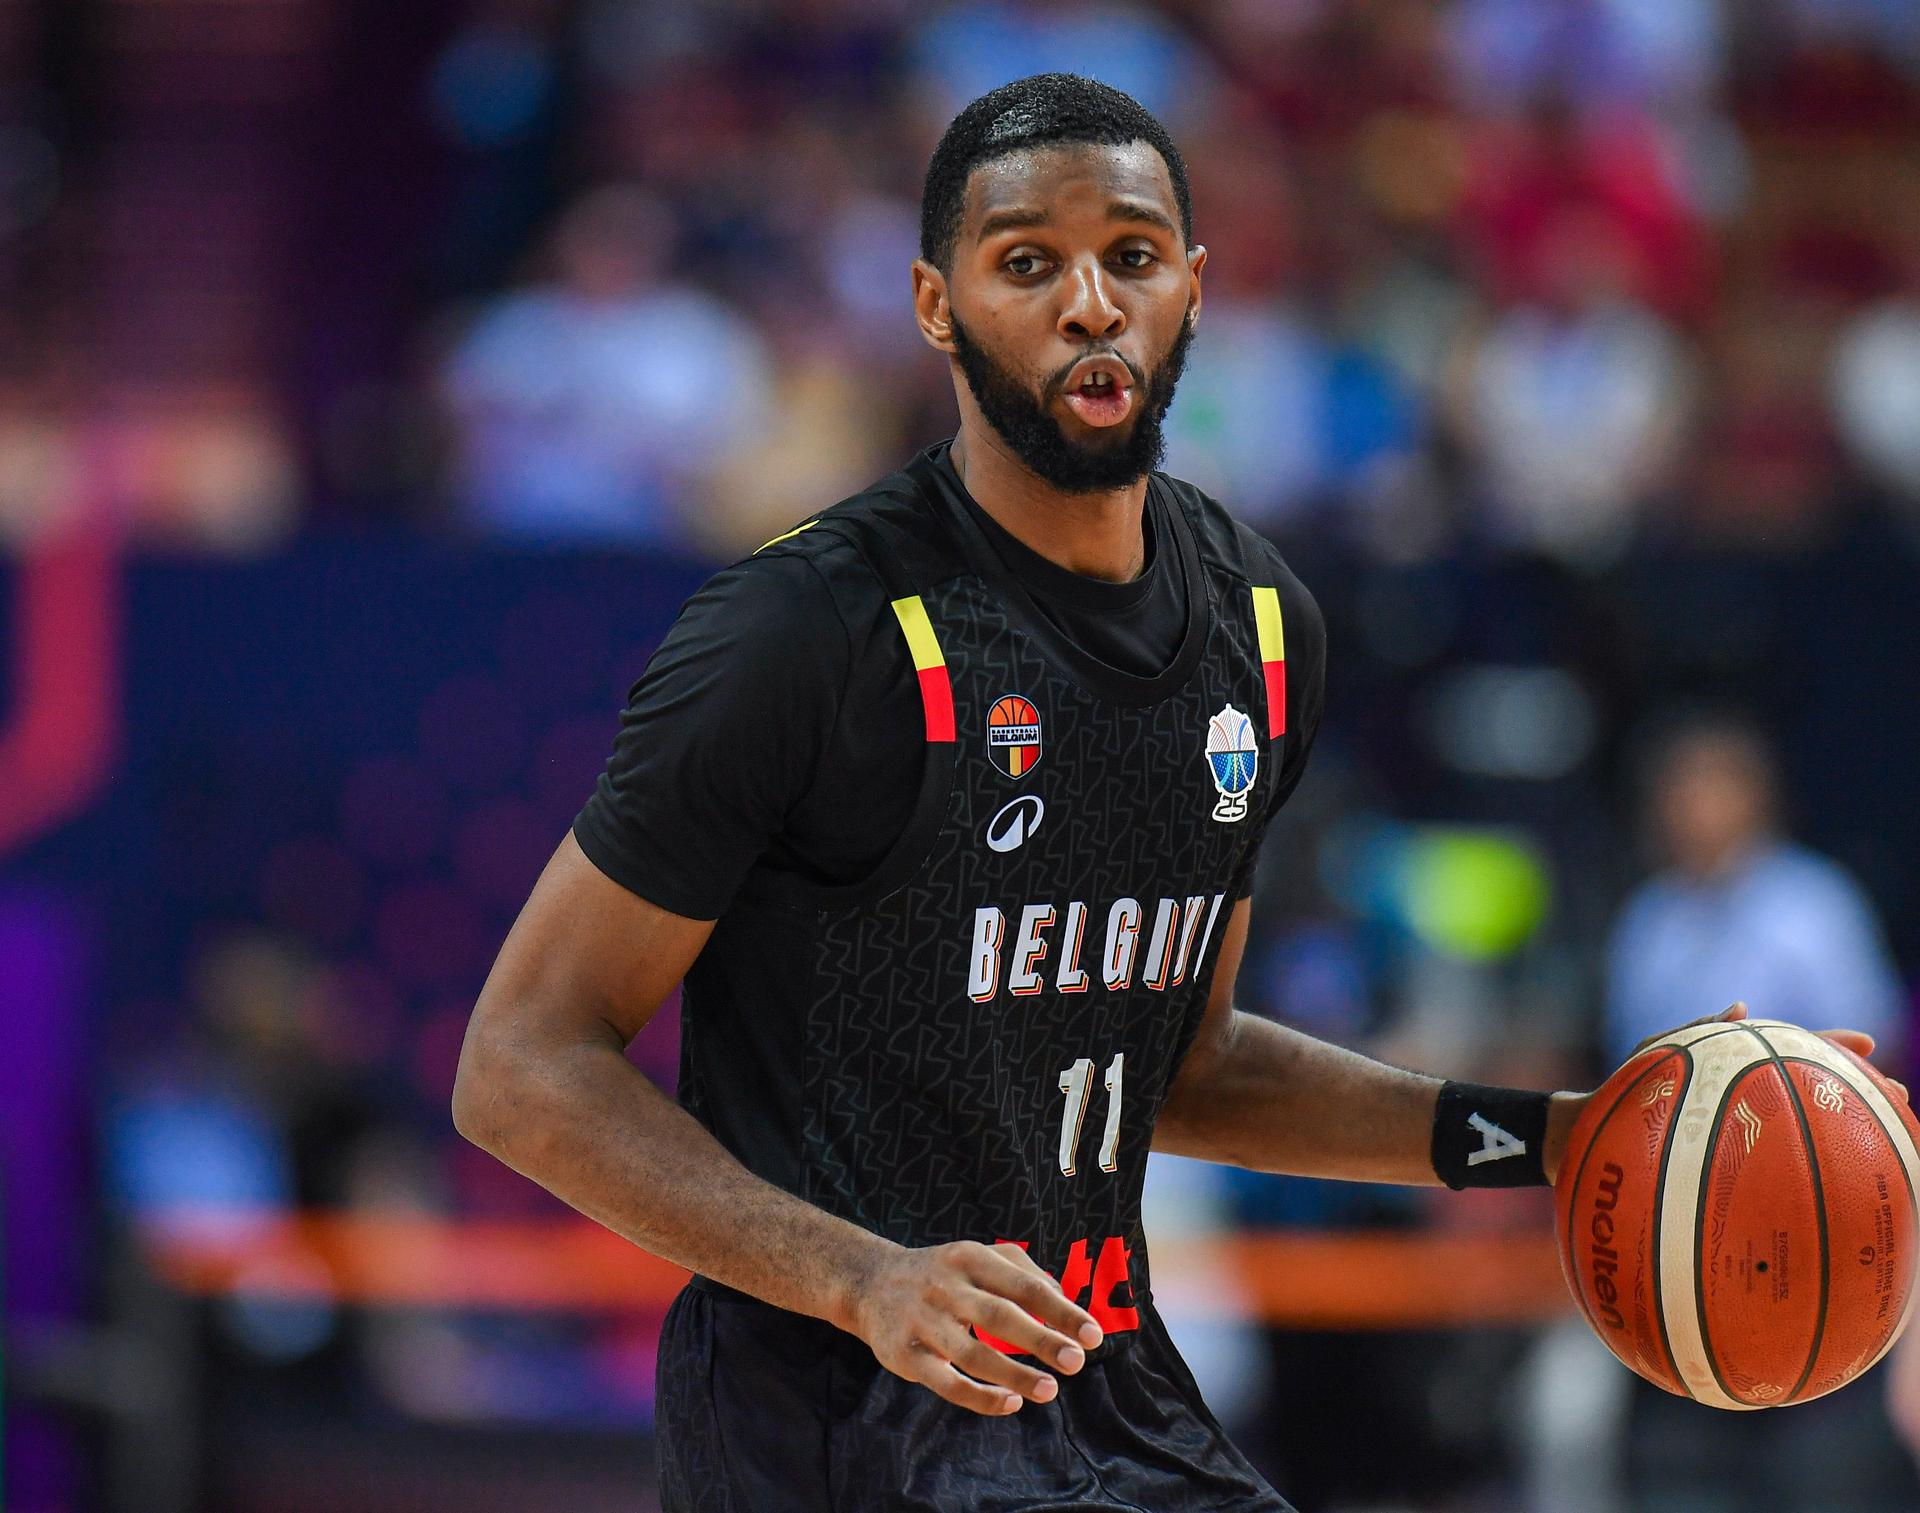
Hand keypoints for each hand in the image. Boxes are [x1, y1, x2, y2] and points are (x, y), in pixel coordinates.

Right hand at [842, 1240, 1103, 1415]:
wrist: (869, 1282)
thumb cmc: (942, 1273)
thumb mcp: (978, 1256)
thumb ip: (1024, 1273)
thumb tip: (1066, 1302)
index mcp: (970, 1258)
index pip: (1023, 1286)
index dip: (1061, 1310)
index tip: (1094, 1335)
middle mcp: (945, 1286)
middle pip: (999, 1315)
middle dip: (1041, 1340)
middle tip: (1078, 1362)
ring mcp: (922, 1321)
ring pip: (972, 1353)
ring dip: (1014, 1374)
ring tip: (1049, 1390)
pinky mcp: (904, 1354)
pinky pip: (946, 1382)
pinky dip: (980, 1397)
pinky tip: (1010, 1403)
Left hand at [1546, 1002, 1910, 1183]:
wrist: (1583, 1140)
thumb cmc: (1617, 1094)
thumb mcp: (1653, 1057)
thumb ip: (1693, 1031)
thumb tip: (1740, 1004)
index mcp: (1735, 1075)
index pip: (1793, 1054)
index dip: (1833, 1049)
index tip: (1869, 1045)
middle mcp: (1747, 1106)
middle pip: (1814, 1093)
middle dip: (1860, 1093)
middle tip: (1901, 1097)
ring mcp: (1742, 1138)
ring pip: (1806, 1134)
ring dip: (1848, 1132)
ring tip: (1893, 1138)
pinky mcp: (1729, 1172)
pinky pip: (1775, 1173)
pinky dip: (1804, 1176)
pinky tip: (1837, 1193)